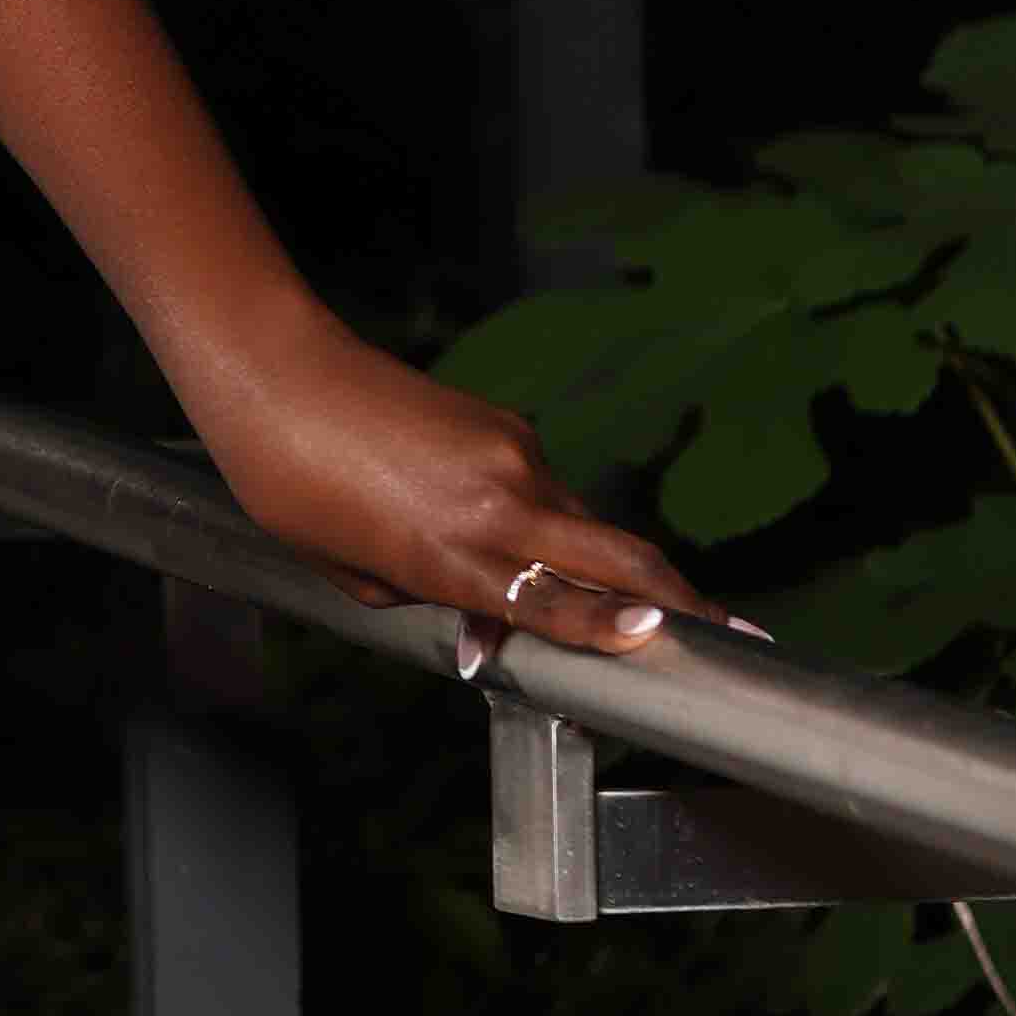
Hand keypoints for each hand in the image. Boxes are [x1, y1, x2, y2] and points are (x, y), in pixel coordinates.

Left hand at [170, 313, 708, 664]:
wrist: (276, 374)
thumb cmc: (293, 484)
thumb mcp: (357, 573)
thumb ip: (437, 600)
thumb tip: (487, 623)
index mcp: (452, 549)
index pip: (558, 601)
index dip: (620, 627)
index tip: (673, 642)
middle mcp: (498, 500)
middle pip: (619, 554)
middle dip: (682, 599)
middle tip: (739, 632)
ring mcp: (511, 453)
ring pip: (584, 522)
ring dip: (607, 564)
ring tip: (634, 607)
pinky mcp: (507, 425)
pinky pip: (547, 489)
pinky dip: (550, 522)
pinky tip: (516, 537)